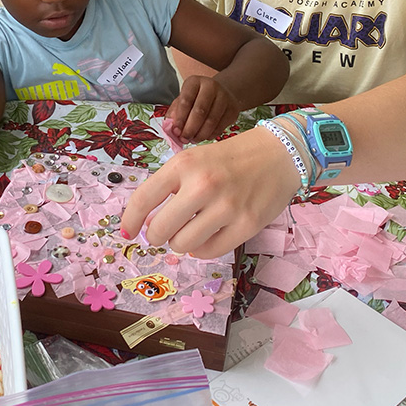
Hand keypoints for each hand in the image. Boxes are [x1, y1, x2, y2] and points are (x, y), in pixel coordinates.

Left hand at [121, 126, 300, 257]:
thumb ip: (172, 185)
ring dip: (180, 243)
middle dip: (156, 236)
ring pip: (183, 244)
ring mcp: (226, 207)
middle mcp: (203, 185)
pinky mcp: (247, 225)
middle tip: (163, 233)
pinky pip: (209, 251)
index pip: (144, 198)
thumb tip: (148, 223)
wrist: (278, 154)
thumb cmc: (230, 158)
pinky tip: (206, 237)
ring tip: (188, 232)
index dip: (130, 220)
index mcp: (184, 165)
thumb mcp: (195, 158)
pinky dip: (202, 249)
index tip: (128, 232)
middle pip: (160, 229)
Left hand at [166, 75, 240, 142]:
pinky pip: (220, 127)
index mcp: (195, 82)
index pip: (186, 100)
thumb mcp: (182, 100)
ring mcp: (225, 97)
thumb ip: (175, 113)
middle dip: (190, 128)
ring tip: (192, 140)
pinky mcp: (233, 109)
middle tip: (184, 139)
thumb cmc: (196, 99)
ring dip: (200, 134)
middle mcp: (211, 86)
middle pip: (200, 111)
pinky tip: (203, 137)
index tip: (175, 131)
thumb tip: (171, 129)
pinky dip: (210, 135)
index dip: (180, 118)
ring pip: (211, 120)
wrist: (219, 94)